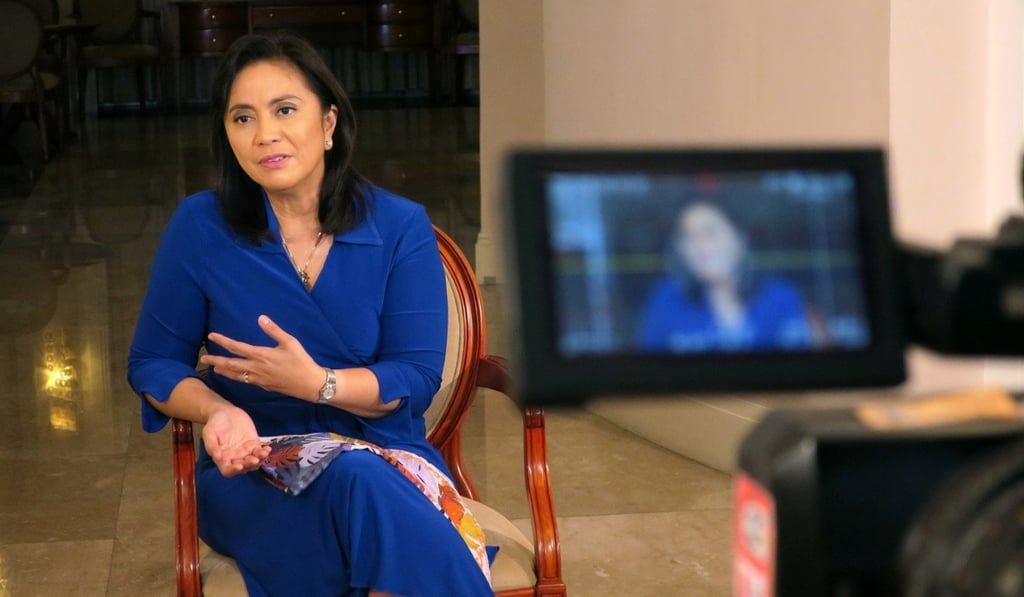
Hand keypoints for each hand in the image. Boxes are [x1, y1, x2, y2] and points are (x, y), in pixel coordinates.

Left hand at [199, 315, 323, 401]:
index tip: (211, 335)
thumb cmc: (301, 361)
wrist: (309, 384)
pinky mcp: (263, 386)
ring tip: (214, 367)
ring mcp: (258, 379)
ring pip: (236, 375)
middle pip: (231, 364)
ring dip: (223, 370)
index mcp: (262, 355)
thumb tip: (261, 318)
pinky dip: (236, 377)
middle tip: (204, 358)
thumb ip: (274, 330)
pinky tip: (235, 375)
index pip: (237, 347)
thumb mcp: (290, 342)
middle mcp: (256, 368)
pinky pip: (245, 381)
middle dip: (216, 360)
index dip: (223, 341)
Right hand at [202, 404, 269, 476]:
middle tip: (254, 459)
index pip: (227, 470)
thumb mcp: (209, 432)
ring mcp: (245, 452)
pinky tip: (267, 449)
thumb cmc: (215, 423)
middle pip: (243, 468)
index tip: (239, 466)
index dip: (233, 470)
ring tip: (263, 453)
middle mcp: (234, 458)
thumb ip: (211, 445)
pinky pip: (260, 452)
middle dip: (249, 465)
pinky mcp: (253, 445)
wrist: (225, 412)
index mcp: (222, 458)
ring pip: (254, 462)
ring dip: (259, 460)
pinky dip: (264, 452)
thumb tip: (216, 456)